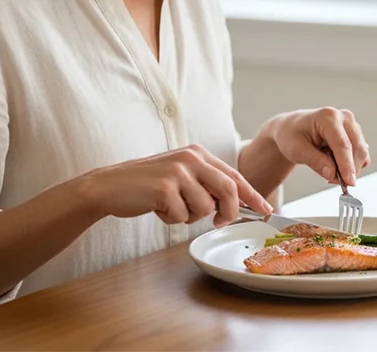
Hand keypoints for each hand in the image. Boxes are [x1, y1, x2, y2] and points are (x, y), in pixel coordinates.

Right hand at [80, 145, 271, 228]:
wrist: (109, 186)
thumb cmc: (147, 185)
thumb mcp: (180, 176)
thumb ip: (205, 184)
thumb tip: (232, 205)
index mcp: (197, 153)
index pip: (234, 175)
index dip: (252, 195)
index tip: (266, 210)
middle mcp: (190, 158)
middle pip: (228, 189)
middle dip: (229, 211)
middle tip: (219, 223)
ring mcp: (178, 171)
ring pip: (204, 207)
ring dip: (190, 217)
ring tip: (170, 208)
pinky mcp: (164, 188)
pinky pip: (182, 215)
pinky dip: (171, 219)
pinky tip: (157, 209)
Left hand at [261, 108, 370, 185]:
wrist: (292, 128)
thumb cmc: (292, 135)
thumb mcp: (296, 150)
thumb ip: (315, 161)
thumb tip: (332, 174)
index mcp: (328, 117)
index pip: (342, 144)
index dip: (347, 165)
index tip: (349, 182)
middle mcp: (344, 117)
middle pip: (357, 149)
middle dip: (349, 170)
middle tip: (331, 181)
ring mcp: (352, 125)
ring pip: (361, 153)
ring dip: (349, 168)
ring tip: (326, 167)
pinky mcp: (356, 135)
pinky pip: (361, 155)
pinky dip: (351, 165)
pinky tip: (334, 163)